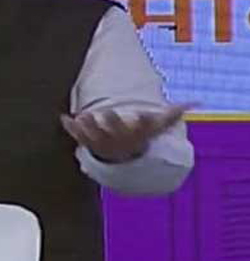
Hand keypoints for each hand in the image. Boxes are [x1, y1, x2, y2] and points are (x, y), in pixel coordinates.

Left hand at [59, 104, 192, 162]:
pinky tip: (64, 117)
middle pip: (114, 131)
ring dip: (87, 127)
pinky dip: (69, 128)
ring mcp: (101, 141)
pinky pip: (76, 135)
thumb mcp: (157, 126)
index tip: (141, 114)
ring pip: (93, 135)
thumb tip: (198, 102)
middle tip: (106, 112)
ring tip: (83, 116)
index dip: (141, 121)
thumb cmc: (140, 137)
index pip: (140, 127)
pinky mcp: (86, 140)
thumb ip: (173, 114)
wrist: (122, 158)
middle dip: (110, 123)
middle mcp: (118, 139)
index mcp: (135, 134)